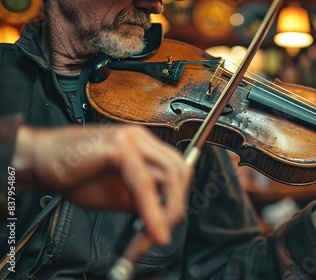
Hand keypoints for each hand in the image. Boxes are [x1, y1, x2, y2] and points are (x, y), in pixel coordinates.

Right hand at [12, 123, 191, 244]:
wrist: (39, 160)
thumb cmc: (73, 174)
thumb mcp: (117, 194)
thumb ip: (143, 201)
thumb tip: (163, 217)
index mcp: (144, 145)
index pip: (176, 169)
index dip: (176, 199)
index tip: (167, 225)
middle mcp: (141, 138)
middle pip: (179, 169)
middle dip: (176, 203)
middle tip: (164, 230)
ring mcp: (132, 139)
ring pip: (168, 174)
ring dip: (167, 209)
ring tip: (156, 232)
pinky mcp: (119, 147)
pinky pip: (144, 182)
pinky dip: (151, 209)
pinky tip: (150, 227)